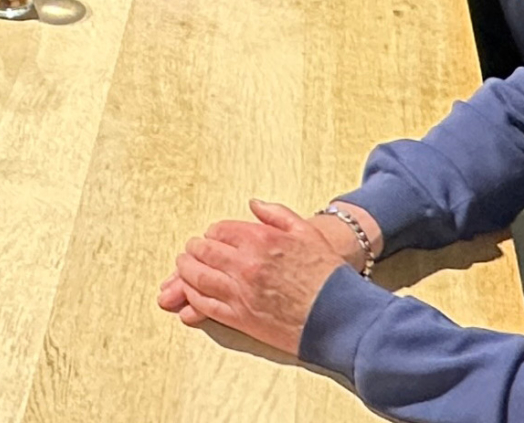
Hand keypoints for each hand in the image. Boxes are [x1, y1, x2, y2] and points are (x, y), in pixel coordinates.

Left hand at [155, 199, 348, 354]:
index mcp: (260, 239)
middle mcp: (245, 264)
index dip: (213, 233)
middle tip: (190, 251)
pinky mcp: (240, 318)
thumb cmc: (327, 274)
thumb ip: (275, 214)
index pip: (219, 230)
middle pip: (203, 252)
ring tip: (184, 269)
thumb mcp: (305, 232)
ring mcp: (240, 292)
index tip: (213, 237)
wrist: (339, 315)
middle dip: (193, 250)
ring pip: (197, 278)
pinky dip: (194, 297)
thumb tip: (253, 203)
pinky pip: (206, 305)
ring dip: (186, 272)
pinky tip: (192, 294)